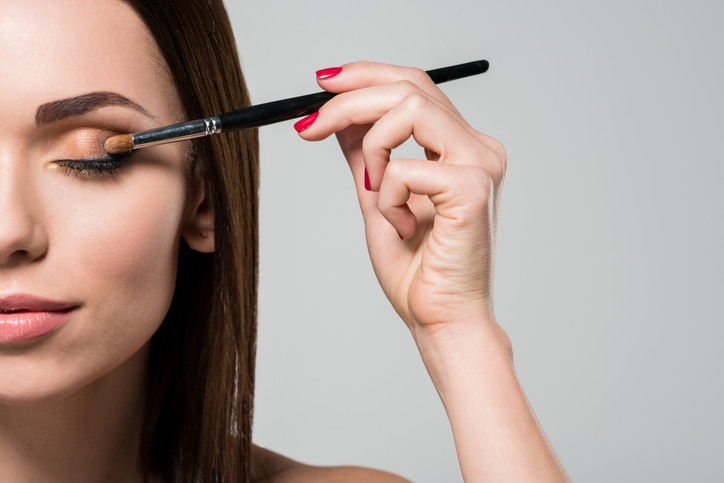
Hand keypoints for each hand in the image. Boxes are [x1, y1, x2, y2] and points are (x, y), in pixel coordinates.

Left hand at [294, 61, 506, 334]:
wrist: (440, 319)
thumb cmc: (416, 270)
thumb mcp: (378, 199)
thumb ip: (367, 156)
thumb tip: (343, 119)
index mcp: (461, 149)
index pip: (416, 88)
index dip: (366, 75)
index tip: (322, 84)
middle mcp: (478, 149)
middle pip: (411, 86)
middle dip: (349, 99)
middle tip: (309, 124)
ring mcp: (481, 165)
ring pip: (410, 107)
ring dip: (372, 148)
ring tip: (372, 194)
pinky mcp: (472, 188)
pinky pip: (405, 167)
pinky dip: (386, 196)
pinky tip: (401, 227)